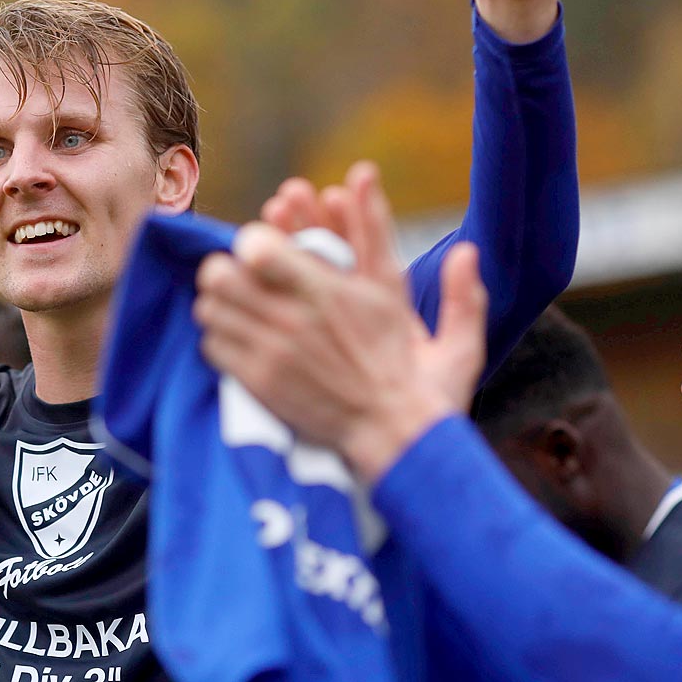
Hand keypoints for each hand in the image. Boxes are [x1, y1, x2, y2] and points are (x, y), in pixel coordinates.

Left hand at [195, 163, 487, 480]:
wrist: (395, 443)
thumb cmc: (424, 393)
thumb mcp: (456, 342)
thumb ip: (461, 294)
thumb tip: (468, 250)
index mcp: (339, 294)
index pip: (264, 247)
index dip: (254, 238)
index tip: (262, 244)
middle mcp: (300, 318)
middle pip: (227, 272)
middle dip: (227, 267)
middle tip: (236, 274)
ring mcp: (275, 352)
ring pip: (214, 305)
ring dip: (218, 300)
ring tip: (231, 304)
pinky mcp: (261, 383)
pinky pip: (215, 344)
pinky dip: (218, 337)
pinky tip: (235, 340)